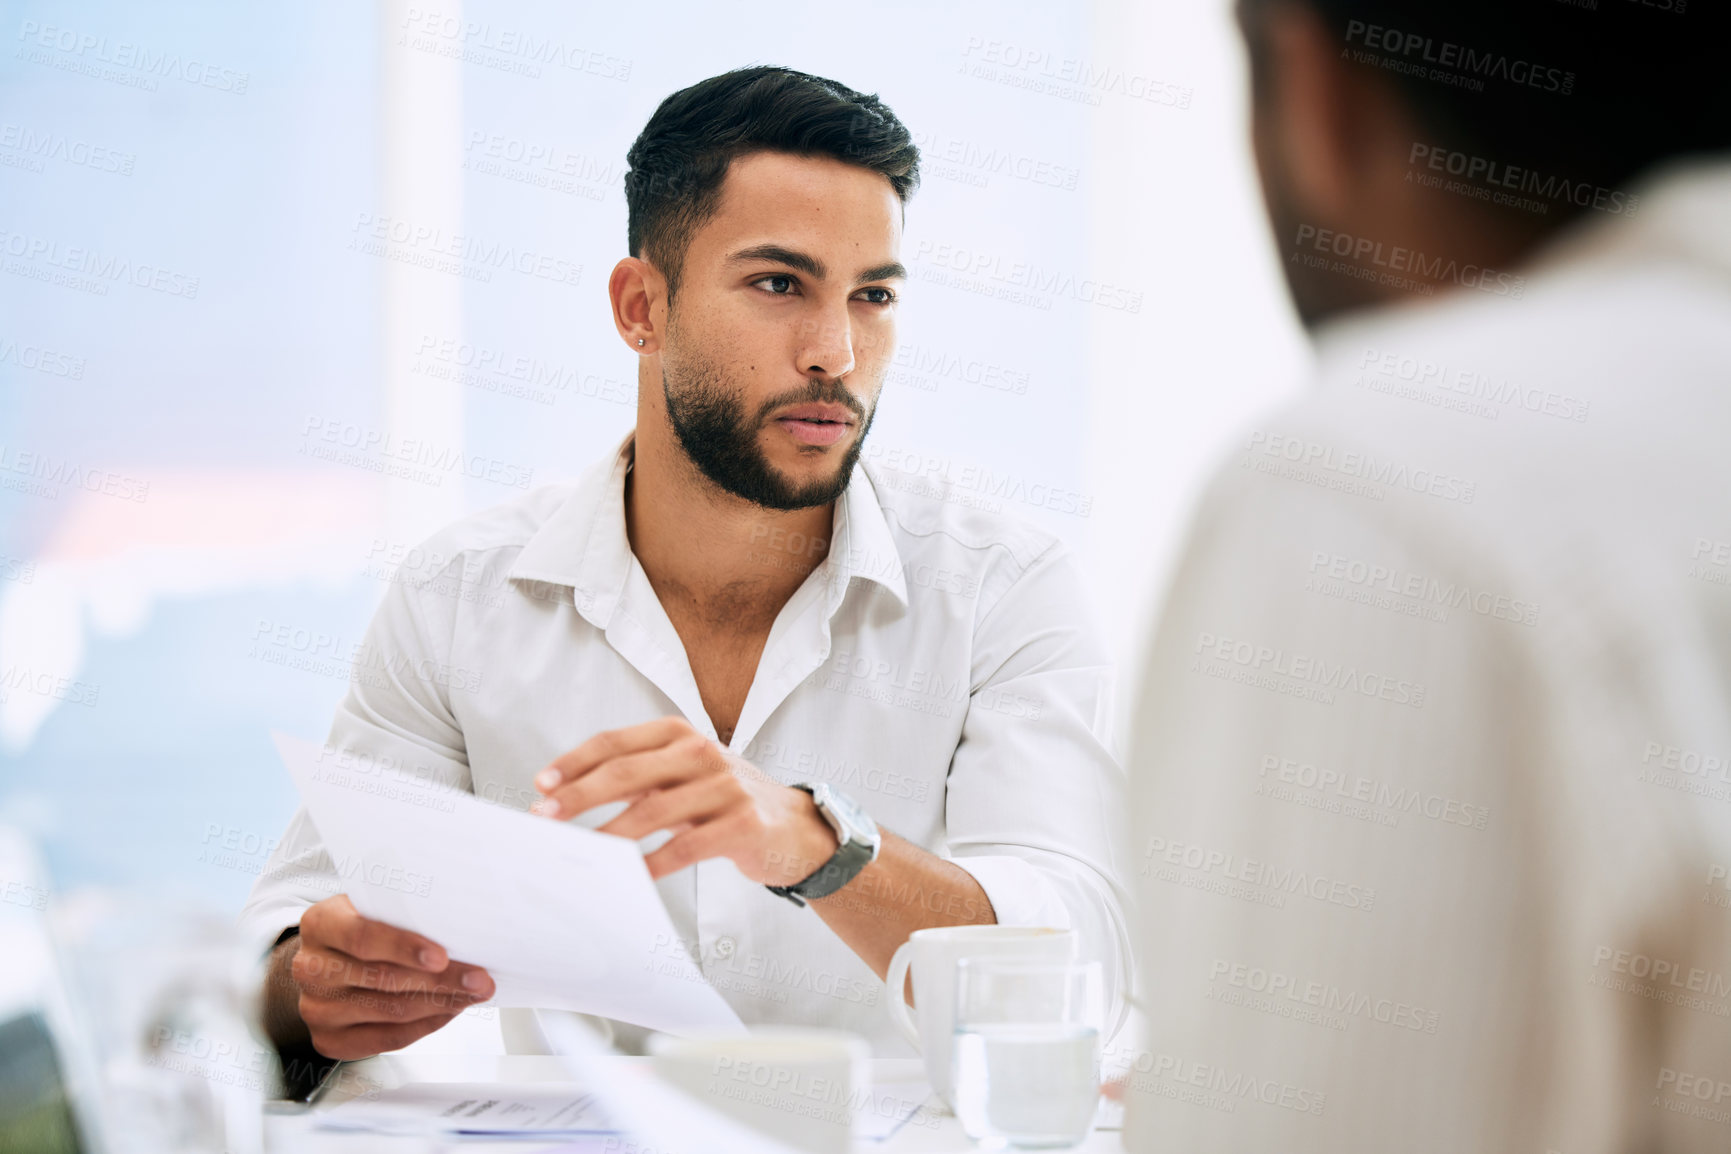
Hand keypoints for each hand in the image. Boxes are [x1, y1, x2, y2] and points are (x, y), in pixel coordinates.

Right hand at [284, 894, 495, 1059]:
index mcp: (320, 923)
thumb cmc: (363, 928)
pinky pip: (388, 1039)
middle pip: (382, 978)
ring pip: (390, 1011)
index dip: (404, 947)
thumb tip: (462, 927)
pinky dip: (426, 1025)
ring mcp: (316, 1008)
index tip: (442, 955)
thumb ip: (405, 913)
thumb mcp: (375, 907)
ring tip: (473, 994)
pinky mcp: (329, 1040)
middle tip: (479, 979)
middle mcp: (311, 967)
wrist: (328, 962)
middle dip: (440, 980)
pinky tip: (449, 1010)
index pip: (362, 936)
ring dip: (441, 1003)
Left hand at [531, 716, 838, 884]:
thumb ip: (635, 778)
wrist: (794, 827)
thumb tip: (567, 795)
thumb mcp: (682, 776)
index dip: (575, 762)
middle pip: (627, 773)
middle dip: (579, 796)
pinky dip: (652, 865)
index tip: (542, 783)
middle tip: (545, 817)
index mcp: (680, 734)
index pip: (616, 743)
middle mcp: (702, 753)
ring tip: (582, 854)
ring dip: (609, 835)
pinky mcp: (742, 824)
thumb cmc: (724, 800)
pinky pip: (685, 847)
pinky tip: (631, 878)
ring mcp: (725, 787)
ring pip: (652, 812)